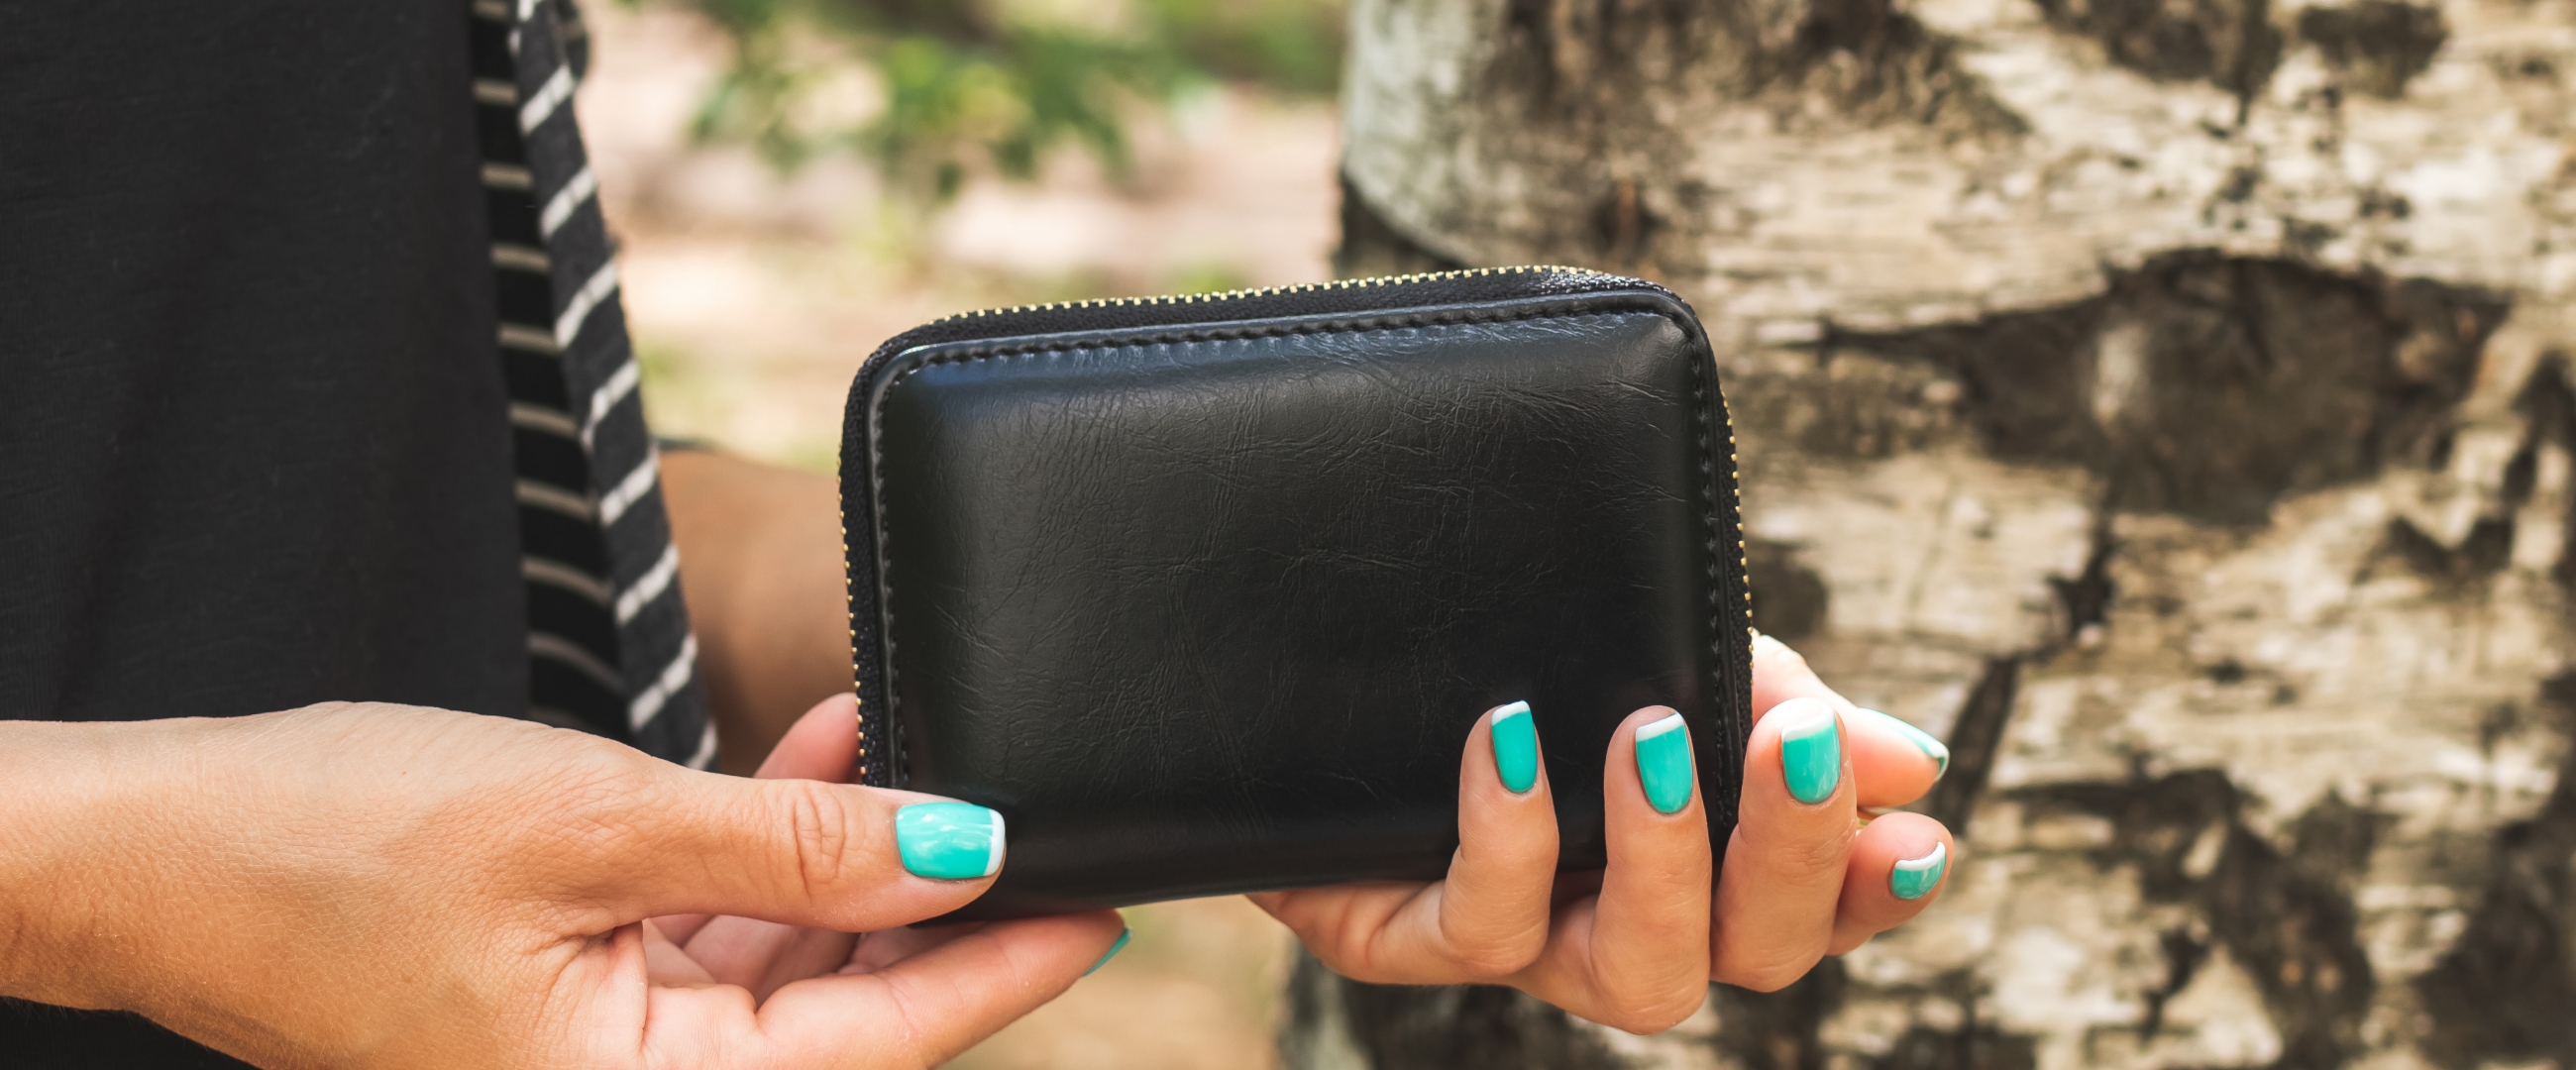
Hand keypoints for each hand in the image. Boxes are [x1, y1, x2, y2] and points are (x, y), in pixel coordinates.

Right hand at [0, 699, 1122, 1068]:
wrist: (155, 840)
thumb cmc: (333, 840)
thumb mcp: (593, 821)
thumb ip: (790, 845)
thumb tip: (964, 844)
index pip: (880, 1044)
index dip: (1003, 962)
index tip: (1110, 892)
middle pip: (847, 1008)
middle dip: (941, 898)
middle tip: (1044, 807)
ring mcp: (601, 1041)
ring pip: (789, 958)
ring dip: (855, 848)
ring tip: (924, 738)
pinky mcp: (574, 982)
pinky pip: (713, 922)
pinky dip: (770, 838)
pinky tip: (826, 744)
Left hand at [1252, 632, 1955, 1032]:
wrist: (1295, 651)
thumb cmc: (1497, 645)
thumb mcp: (1642, 642)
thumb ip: (1758, 696)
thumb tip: (1903, 763)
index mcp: (1697, 856)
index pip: (1821, 904)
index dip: (1875, 886)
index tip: (1919, 829)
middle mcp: (1622, 923)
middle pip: (1755, 956)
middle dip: (1796, 857)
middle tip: (1799, 742)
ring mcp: (1524, 942)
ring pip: (1641, 977)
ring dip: (1667, 858)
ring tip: (1651, 734)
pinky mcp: (1406, 938)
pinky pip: (1481, 926)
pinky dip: (1510, 833)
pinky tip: (1507, 738)